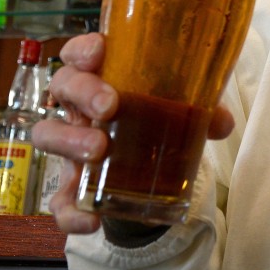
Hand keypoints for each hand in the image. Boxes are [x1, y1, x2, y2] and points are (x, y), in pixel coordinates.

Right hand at [34, 33, 235, 235]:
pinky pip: (60, 200)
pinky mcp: (73, 185)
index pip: (78, 53)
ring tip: (99, 149)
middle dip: (83, 92)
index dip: (82, 49)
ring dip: (70, 141)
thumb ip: (200, 111)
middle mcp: (79, 107)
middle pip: (63, 86)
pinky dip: (71, 212)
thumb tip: (222, 122)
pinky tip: (92, 220)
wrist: (144, 168)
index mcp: (101, 78)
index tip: (99, 50)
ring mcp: (71, 145)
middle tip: (109, 105)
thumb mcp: (179, 109)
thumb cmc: (154, 120)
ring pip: (48, 134)